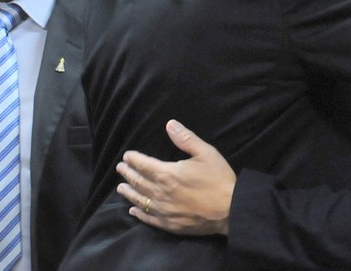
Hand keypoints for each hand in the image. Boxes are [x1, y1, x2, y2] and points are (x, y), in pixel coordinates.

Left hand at [116, 119, 236, 235]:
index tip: (126, 155)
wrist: (230, 210)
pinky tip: (133, 211)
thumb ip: (186, 139)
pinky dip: (138, 213)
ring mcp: (163, 211)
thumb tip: (170, 124)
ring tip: (120, 188)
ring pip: (140, 200)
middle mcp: (160, 193)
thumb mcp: (206, 153)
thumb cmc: (219, 179)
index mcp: (167, 174)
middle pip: (139, 182)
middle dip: (128, 174)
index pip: (144, 165)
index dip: (134, 159)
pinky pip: (148, 218)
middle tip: (120, 168)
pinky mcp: (169, 224)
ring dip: (129, 193)